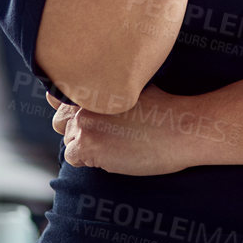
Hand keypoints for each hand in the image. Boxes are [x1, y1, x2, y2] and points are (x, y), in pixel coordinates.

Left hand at [47, 85, 233, 175]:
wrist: (183, 128)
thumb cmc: (168, 108)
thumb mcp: (137, 86)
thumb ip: (111, 87)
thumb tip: (96, 91)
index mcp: (96, 83)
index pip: (60, 96)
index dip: (72, 108)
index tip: (88, 116)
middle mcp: (85, 100)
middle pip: (59, 120)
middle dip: (76, 128)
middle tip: (103, 134)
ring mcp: (85, 122)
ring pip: (68, 138)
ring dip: (84, 144)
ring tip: (113, 145)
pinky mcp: (89, 145)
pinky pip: (72, 156)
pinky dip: (87, 159)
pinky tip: (111, 154)